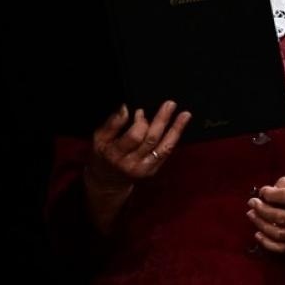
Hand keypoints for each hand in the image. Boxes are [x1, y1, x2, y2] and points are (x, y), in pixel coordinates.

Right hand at [83, 102, 191, 230]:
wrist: (107, 180)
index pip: (134, 137)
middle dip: (162, 120)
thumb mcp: (98, 139)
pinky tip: (180, 126)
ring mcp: (144, 168)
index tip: (141, 110)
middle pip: (151, 140)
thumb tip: (125, 108)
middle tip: (170, 104)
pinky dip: (174, 138)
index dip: (140, 122)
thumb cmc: (102, 154)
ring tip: (185, 114)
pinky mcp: (153, 170)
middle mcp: (131, 163)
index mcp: (115, 154)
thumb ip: (111, 124)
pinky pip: (166, 153)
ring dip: (176, 129)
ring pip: (164, 147)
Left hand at [248, 177, 284, 253]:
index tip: (263, 191)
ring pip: (276, 232)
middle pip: (278, 216)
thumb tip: (270, 189)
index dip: (270, 193)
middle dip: (261, 208)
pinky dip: (266, 242)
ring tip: (251, 214)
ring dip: (259, 223)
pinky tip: (257, 234)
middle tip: (252, 202)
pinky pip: (280, 248)